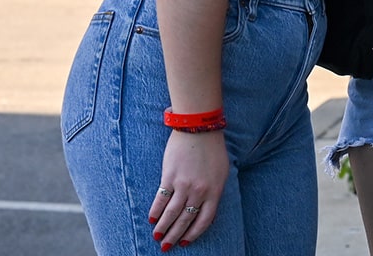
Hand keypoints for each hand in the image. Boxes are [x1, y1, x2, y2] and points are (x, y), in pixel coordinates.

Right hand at [150, 128, 226, 248]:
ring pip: (171, 213)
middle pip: (185, 220)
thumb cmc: (212, 149)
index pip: (204, 221)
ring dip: (163, 228)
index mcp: (214, 192)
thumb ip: (214, 192)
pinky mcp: (170, 177)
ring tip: (157, 236)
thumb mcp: (221, 172)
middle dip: (175, 235)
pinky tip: (152, 219)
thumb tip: (207, 212)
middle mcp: (199, 192)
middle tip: (166, 246)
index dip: (194, 234)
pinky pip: (161, 199)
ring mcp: (184, 185)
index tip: (186, 242)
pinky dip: (155, 211)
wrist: (198, 128)